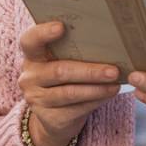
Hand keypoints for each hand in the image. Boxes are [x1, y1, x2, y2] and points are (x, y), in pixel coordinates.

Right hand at [18, 21, 121, 145]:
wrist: (55, 116)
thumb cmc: (64, 78)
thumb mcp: (62, 61)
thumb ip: (73, 50)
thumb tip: (109, 40)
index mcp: (32, 56)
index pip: (30, 41)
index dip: (43, 33)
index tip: (61, 27)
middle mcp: (30, 77)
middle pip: (60, 71)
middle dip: (89, 71)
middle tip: (113, 70)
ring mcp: (37, 99)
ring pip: (70, 93)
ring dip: (96, 89)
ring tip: (115, 84)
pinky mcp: (49, 118)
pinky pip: (76, 109)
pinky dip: (95, 101)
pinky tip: (109, 94)